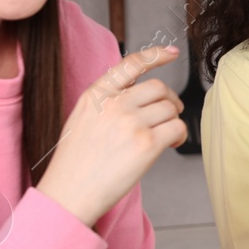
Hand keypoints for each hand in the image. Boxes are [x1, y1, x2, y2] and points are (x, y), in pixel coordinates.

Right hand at [39, 45, 185, 226]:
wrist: (69, 194)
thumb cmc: (75, 163)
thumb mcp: (82, 118)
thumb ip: (107, 102)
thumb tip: (139, 95)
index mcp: (96, 94)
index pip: (130, 64)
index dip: (155, 56)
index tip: (171, 53)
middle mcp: (113, 104)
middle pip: (158, 88)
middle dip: (169, 100)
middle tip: (168, 115)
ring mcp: (131, 122)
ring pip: (170, 108)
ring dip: (173, 121)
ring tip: (164, 136)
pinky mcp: (146, 144)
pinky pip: (177, 128)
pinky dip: (179, 135)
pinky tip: (170, 144)